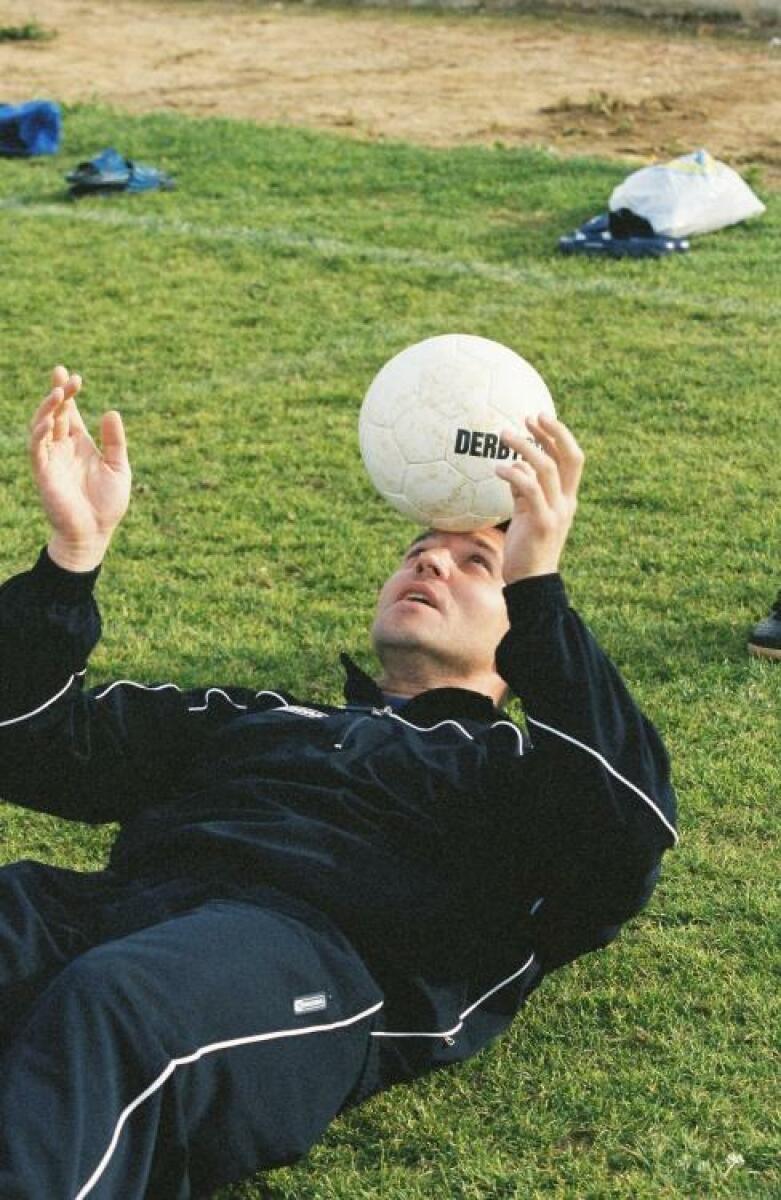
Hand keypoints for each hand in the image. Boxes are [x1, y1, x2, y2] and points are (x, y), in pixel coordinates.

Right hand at [29, 366, 131, 571]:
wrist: (96, 533)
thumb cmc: (107, 503)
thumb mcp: (118, 467)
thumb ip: (114, 441)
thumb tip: (111, 411)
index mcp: (80, 444)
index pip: (70, 413)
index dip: (69, 394)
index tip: (74, 376)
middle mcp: (63, 448)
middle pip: (54, 413)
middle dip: (57, 393)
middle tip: (63, 375)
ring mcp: (51, 459)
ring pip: (41, 426)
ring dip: (47, 409)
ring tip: (58, 393)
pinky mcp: (44, 473)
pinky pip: (36, 450)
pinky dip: (39, 434)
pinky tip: (48, 421)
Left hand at [495, 413, 583, 583]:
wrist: (530, 582)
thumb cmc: (525, 548)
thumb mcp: (526, 514)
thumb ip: (523, 492)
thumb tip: (513, 466)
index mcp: (566, 499)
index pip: (572, 459)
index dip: (559, 435)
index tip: (538, 419)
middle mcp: (566, 502)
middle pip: (570, 457)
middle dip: (554, 432)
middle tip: (530, 417)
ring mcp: (556, 512)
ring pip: (547, 468)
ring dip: (525, 447)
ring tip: (503, 435)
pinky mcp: (542, 523)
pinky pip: (530, 490)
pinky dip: (515, 474)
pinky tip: (498, 469)